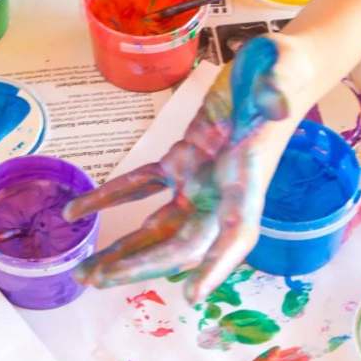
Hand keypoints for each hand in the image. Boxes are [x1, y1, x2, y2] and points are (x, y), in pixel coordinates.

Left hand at [68, 36, 299, 301]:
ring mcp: (200, 180)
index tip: (191, 294)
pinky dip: (110, 198)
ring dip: (123, 250)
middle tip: (99, 280)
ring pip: (157, 226)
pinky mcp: (181, 161)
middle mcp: (223, 191)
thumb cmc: (283, 68)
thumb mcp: (280, 69)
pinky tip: (77, 210)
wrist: (280, 66)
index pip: (236, 233)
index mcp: (249, 179)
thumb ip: (275, 88)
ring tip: (84, 273)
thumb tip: (275, 100)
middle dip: (142, 265)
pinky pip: (141, 186)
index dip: (216, 266)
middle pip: (182, 243)